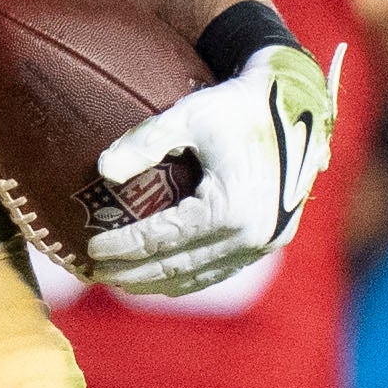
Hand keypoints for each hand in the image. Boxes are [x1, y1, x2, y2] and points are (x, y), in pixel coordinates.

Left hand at [86, 42, 340, 297]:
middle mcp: (250, 236)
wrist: (296, 105)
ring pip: (200, 276)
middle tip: (95, 273)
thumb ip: (145, 141)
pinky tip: (163, 277)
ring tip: (121, 281)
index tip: (90, 248)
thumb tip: (103, 169)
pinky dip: (189, 278)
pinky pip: (222, 270)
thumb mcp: (189, 115)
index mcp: (229, 210)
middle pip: (178, 266)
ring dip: (159, 282)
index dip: (123, 246)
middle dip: (133, 274)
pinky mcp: (270, 241)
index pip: (161, 238)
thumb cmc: (236, 106)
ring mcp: (263, 244)